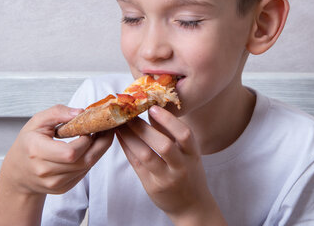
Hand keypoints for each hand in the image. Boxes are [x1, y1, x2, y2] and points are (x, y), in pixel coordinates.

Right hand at [0, 105, 113, 225]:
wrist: (18, 171)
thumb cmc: (28, 143)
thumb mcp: (37, 121)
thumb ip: (58, 113)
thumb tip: (80, 112)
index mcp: (37, 151)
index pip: (70, 152)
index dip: (85, 140)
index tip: (89, 127)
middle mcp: (45, 171)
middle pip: (83, 161)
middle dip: (100, 144)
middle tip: (105, 129)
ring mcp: (54, 183)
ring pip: (87, 167)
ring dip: (98, 151)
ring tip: (99, 136)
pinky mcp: (62, 188)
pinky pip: (84, 173)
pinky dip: (90, 159)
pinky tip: (89, 148)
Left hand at [116, 106, 225, 225]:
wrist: (191, 205)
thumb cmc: (188, 172)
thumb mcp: (187, 153)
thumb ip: (171, 133)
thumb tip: (152, 109)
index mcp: (193, 155)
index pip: (185, 135)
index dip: (169, 120)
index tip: (153, 107)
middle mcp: (181, 167)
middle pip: (164, 146)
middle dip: (144, 128)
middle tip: (130, 114)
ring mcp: (166, 178)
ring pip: (146, 155)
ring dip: (131, 137)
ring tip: (121, 124)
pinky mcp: (152, 186)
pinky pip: (136, 164)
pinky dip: (127, 148)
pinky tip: (121, 137)